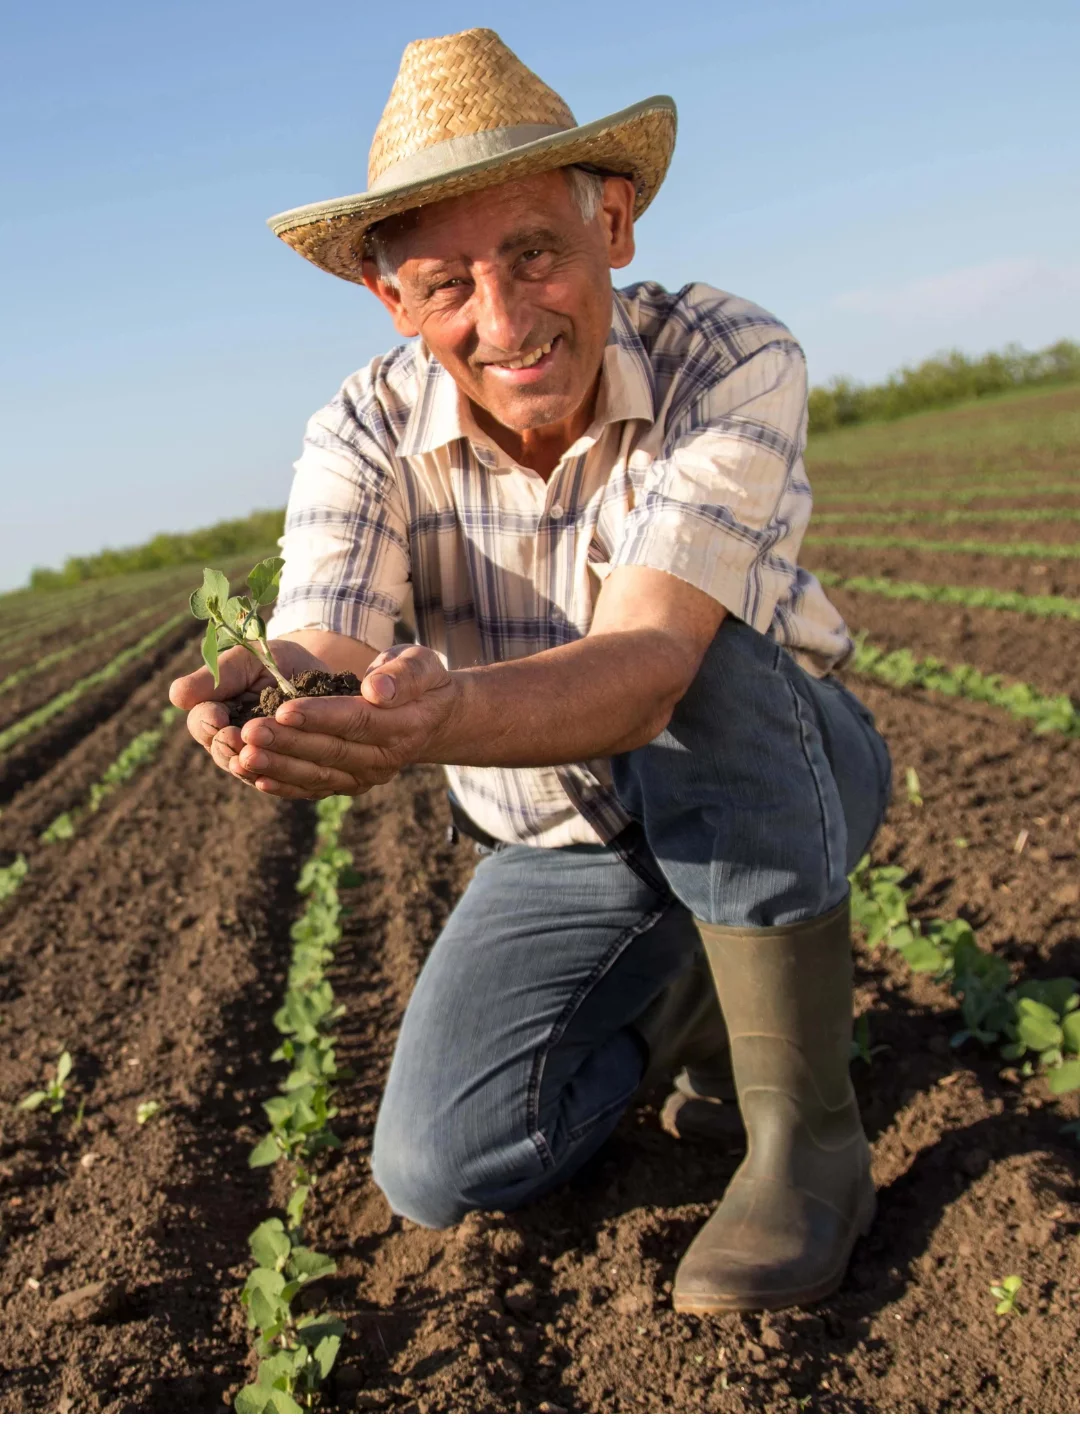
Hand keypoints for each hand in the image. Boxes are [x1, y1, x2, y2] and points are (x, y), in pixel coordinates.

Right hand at [169, 638, 329, 783]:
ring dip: (250, 765)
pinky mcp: (285, 771)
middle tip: (236, 739)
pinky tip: (275, 777)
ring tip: (252, 758)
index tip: (217, 717)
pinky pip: (278, 781)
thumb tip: (176, 696)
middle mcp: (232, 741)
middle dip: (226, 747)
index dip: (207, 722)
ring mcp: (258, 758)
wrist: (318, 674)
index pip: (201, 722)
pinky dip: (276, 779)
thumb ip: (214, 678)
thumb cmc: (274, 662)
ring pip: (248, 770)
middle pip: (221, 752)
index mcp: (216, 712)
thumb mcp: (245, 660)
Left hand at [231, 645, 459, 799]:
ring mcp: (367, 776)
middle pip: (331, 750)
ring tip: (241, 755)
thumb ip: (403, 674)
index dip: (319, 716)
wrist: (432, 718)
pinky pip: (315, 788)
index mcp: (402, 724)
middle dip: (287, 743)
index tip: (282, 710)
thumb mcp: (421, 664)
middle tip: (249, 732)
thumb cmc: (421, 681)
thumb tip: (377, 689)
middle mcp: (384, 758)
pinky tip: (255, 777)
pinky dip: (285, 786)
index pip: (356, 720)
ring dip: (278, 767)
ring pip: (318, 774)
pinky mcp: (350, 783)